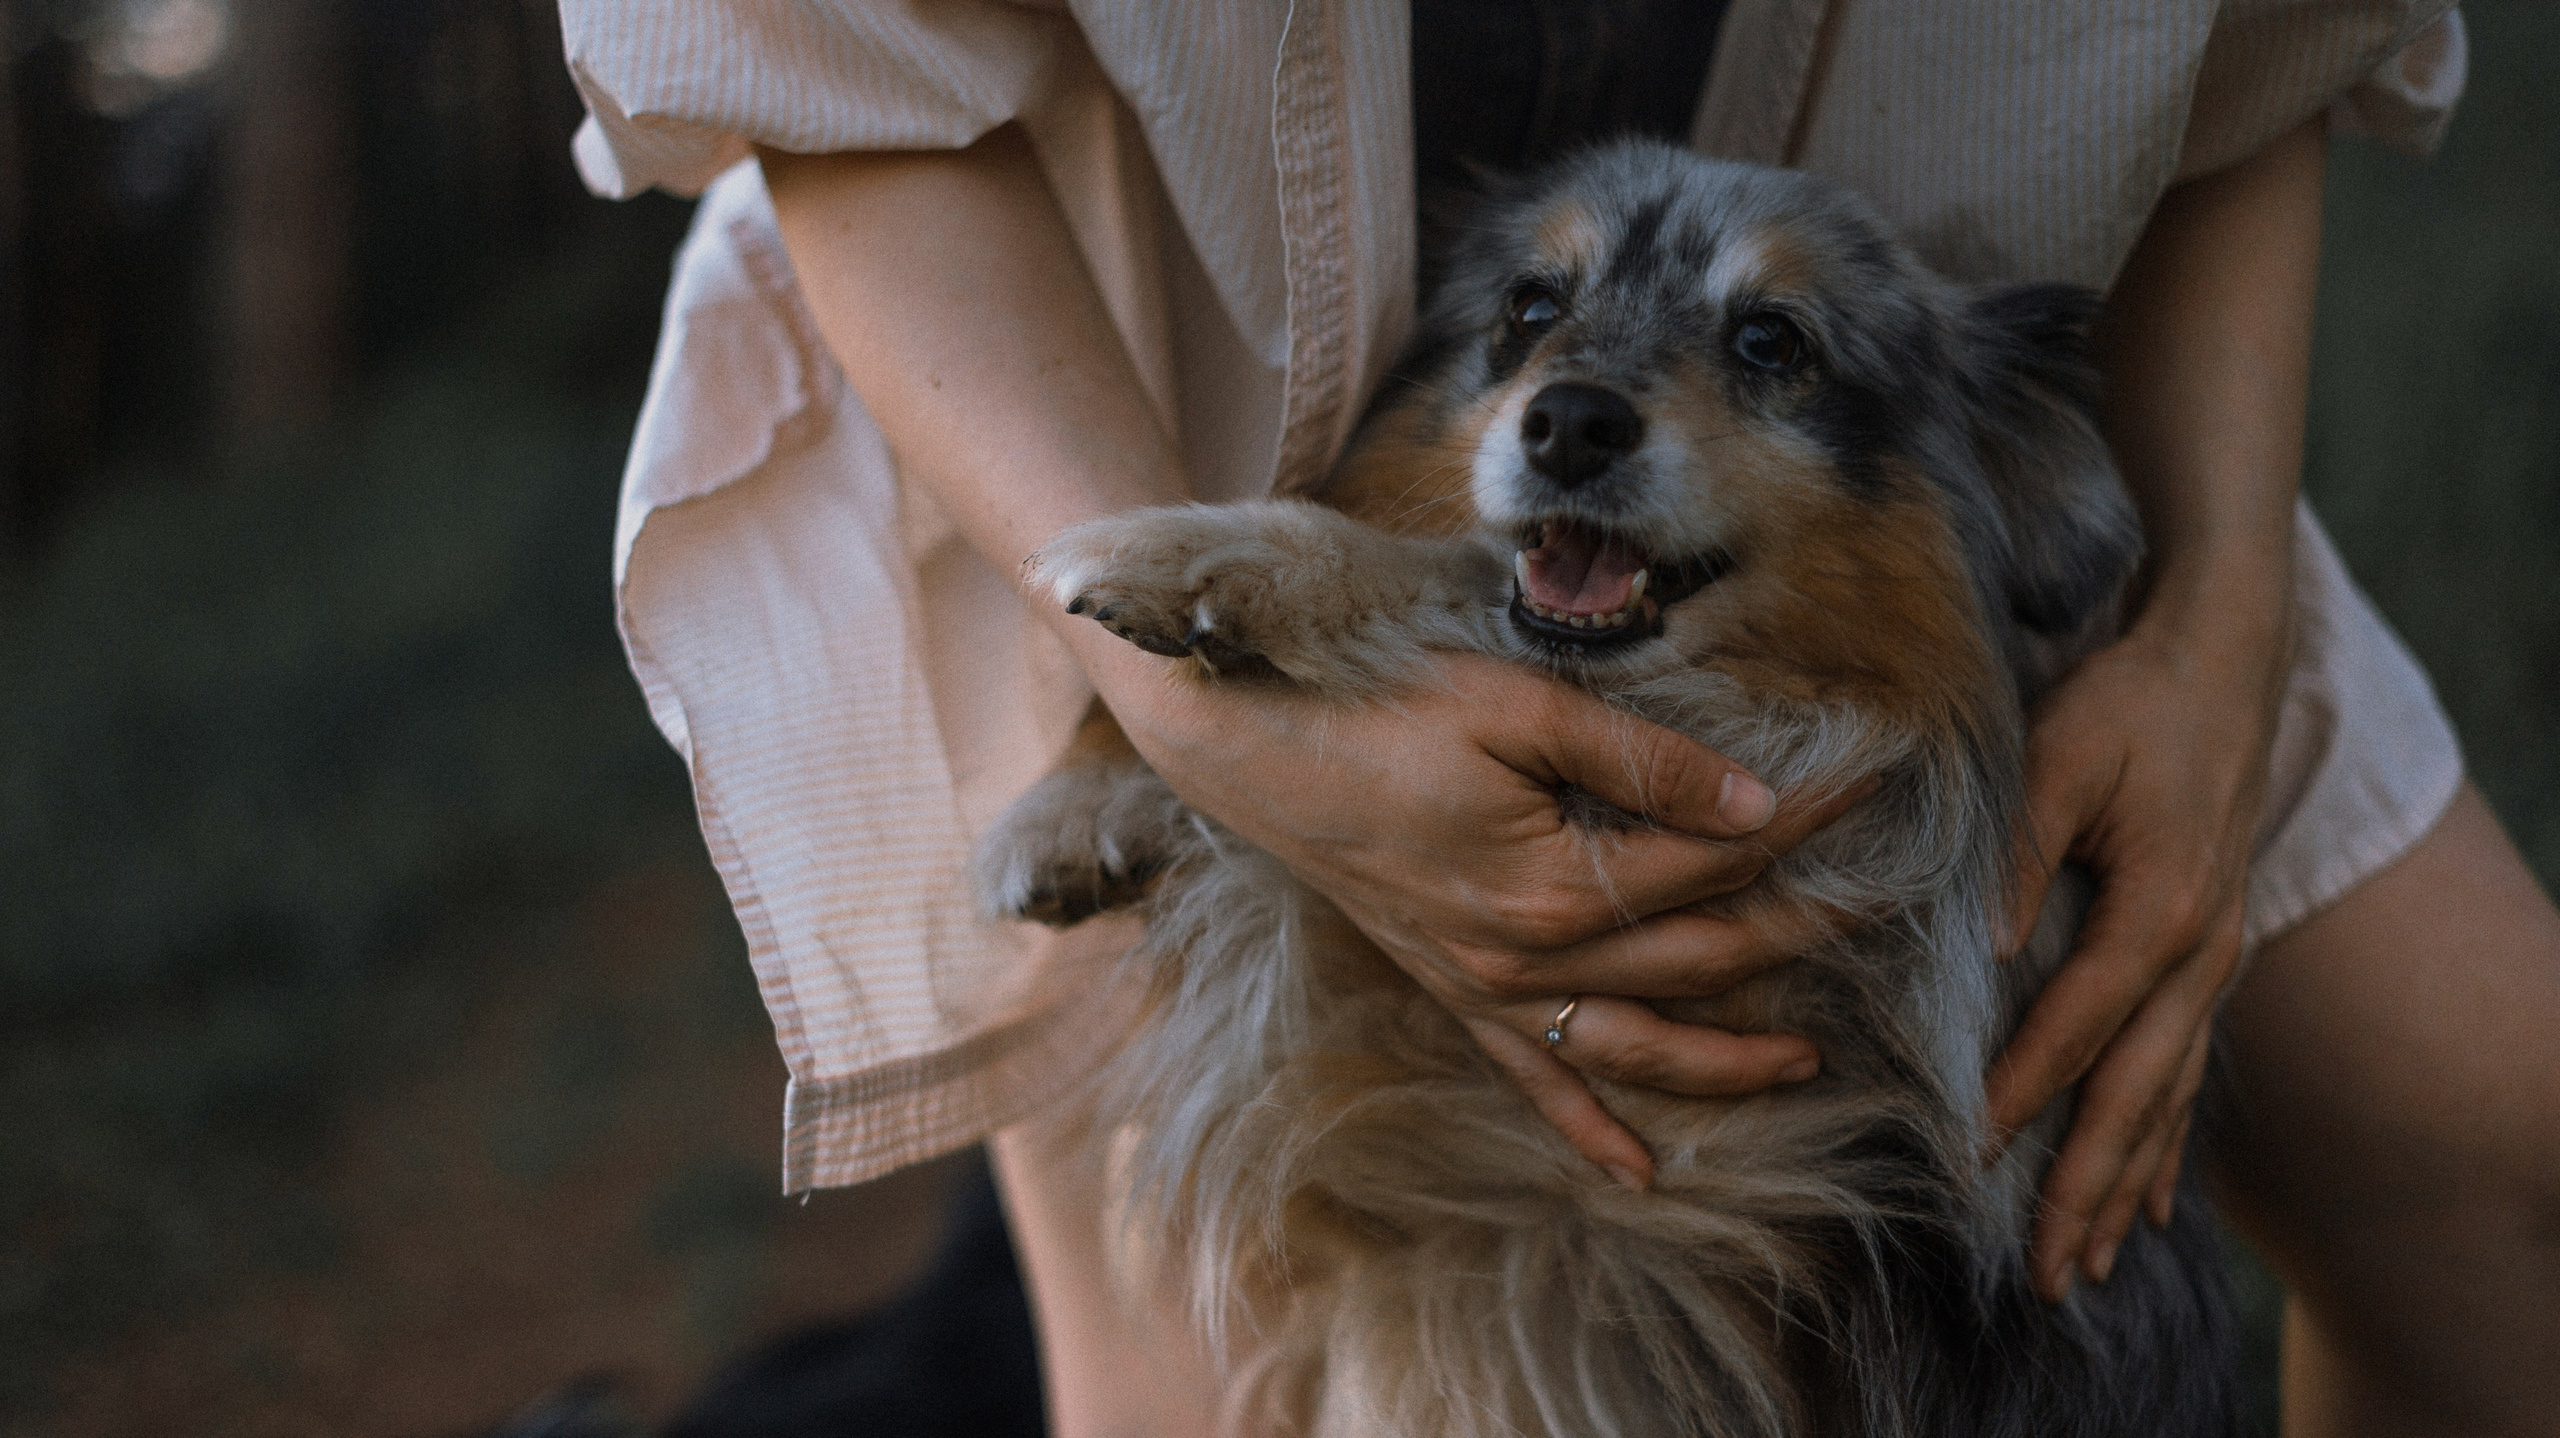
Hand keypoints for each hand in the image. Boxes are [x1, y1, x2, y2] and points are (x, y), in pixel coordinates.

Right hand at [1088, 641, 1856, 1189]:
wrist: (1254, 748)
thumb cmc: (1380, 711)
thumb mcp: (1515, 708)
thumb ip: (1640, 759)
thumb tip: (1755, 800)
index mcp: (1552, 886)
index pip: (1715, 858)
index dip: (1804, 821)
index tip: (1875, 785)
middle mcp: (1527, 960)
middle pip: (1697, 959)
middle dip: (1798, 933)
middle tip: (1882, 910)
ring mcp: (1489, 989)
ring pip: (1636, 1045)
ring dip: (1725, 1061)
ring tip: (1807, 1064)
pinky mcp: (1456, 994)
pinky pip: (1537, 1082)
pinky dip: (1590, 1129)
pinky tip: (1641, 1171)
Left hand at [1989, 602, 2289, 1302]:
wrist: (2219, 659)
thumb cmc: (2127, 701)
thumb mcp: (2061, 756)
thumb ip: (2019, 850)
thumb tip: (1981, 947)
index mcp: (2164, 907)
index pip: (2080, 1024)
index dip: (2025, 1093)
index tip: (1971, 1156)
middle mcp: (2203, 950)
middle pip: (2139, 1091)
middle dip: (2090, 1185)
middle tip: (2050, 1270)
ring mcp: (2216, 958)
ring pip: (2169, 1095)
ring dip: (2129, 1183)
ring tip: (2093, 1261)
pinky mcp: (2210, 953)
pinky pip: (2187, 1068)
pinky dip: (2167, 1140)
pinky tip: (2154, 1204)